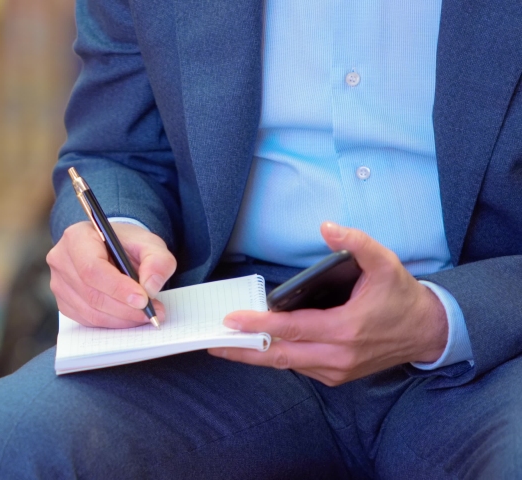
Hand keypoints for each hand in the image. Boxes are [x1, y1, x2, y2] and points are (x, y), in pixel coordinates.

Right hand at [47, 221, 176, 327]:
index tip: (143, 299)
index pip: (92, 268)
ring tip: (146, 314)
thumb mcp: (150, 244)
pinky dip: (113, 323)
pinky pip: (88, 321)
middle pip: (91, 294)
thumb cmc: (128, 244)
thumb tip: (151, 287)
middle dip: (125, 308)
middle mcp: (62, 260)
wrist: (113, 250)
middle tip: (152, 311)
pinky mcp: (64, 303)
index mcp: (77, 237)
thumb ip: (157, 261)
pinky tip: (129, 316)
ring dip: (122, 319)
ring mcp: (59, 284)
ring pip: (91, 312)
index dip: (117, 288)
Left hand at [209, 222, 448, 385]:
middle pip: (280, 357)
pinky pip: (299, 367)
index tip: (231, 319)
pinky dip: (277, 357)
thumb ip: (356, 242)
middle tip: (213, 342)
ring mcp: (336, 370)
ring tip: (226, 345)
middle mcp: (338, 355)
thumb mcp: (385, 262)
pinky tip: (257, 346)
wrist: (427, 332)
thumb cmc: (401, 296)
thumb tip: (327, 227)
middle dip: (244, 350)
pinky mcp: (336, 375)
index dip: (258, 325)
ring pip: (286, 365)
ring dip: (256, 356)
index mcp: (346, 329)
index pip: (291, 329)